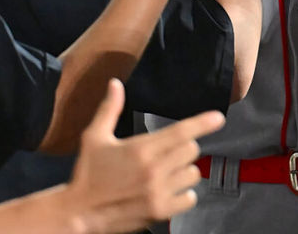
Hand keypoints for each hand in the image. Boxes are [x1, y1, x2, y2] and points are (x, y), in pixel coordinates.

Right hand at [67, 79, 224, 233]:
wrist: (78, 213)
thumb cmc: (87, 173)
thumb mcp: (94, 137)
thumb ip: (109, 109)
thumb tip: (116, 83)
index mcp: (141, 149)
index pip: (181, 131)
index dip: (202, 123)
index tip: (219, 118)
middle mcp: (154, 170)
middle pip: (191, 150)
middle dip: (184, 147)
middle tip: (168, 151)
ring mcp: (159, 193)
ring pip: (193, 173)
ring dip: (185, 170)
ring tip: (167, 171)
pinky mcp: (160, 212)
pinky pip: (190, 198)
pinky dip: (184, 193)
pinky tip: (170, 189)